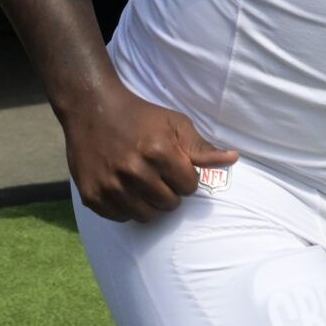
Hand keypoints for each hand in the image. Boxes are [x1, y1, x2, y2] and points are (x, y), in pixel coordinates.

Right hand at [64, 87, 237, 223]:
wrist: (92, 108)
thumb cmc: (140, 116)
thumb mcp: (175, 124)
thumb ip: (201, 147)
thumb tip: (233, 159)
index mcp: (159, 152)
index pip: (189, 187)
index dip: (185, 177)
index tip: (174, 166)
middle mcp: (134, 171)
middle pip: (169, 204)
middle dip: (169, 191)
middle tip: (157, 174)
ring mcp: (110, 186)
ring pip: (146, 216)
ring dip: (150, 203)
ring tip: (143, 183)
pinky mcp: (92, 196)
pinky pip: (121, 217)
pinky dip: (126, 207)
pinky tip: (124, 188)